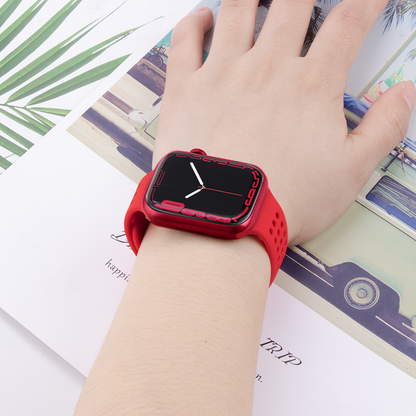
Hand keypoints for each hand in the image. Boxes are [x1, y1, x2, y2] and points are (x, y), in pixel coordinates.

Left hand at [154, 0, 414, 245]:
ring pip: (237, 10)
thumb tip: (406, 93)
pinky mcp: (185, 92)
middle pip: (291, 4)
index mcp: (311, 85)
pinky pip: (186, 41)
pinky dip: (194, 22)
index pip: (349, 22)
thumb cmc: (287, 201)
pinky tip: (204, 17)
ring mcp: (221, 76)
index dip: (367, 1)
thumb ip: (384, 128)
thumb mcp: (351, 172)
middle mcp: (266, 69)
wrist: (225, 220)